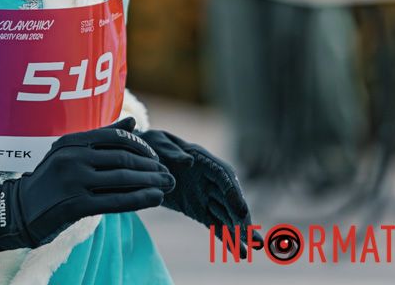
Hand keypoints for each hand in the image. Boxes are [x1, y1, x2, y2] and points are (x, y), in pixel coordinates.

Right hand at [0, 117, 175, 251]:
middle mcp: (72, 157)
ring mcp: (73, 181)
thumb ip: (102, 138)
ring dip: (151, 183)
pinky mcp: (76, 205)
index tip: (155, 156)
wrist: (19, 210)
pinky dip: (140, 200)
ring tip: (167, 186)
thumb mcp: (70, 153)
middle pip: (123, 158)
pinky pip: (116, 201)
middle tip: (168, 174)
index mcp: (71, 141)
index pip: (115, 136)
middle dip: (151, 166)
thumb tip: (134, 122)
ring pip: (123, 179)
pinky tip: (155, 199)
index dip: (140, 145)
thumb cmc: (50, 181)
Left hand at [136, 129, 260, 257]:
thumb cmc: (151, 145)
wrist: (141, 158)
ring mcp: (206, 196)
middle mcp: (210, 180)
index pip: (225, 177)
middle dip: (242, 219)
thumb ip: (173, 152)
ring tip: (251, 248)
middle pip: (230, 200)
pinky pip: (214, 225)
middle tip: (254, 238)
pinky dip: (225, 238)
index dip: (234, 194)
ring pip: (226, 216)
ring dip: (238, 232)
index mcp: (205, 160)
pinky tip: (238, 252)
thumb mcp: (159, 142)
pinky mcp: (198, 210)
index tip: (241, 211)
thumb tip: (189, 162)